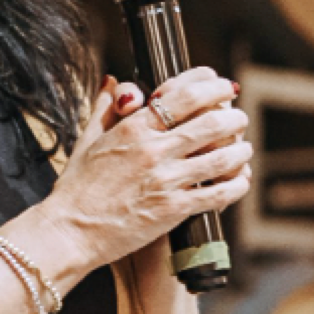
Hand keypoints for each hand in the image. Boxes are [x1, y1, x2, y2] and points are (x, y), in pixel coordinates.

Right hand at [45, 67, 251, 269]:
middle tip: (238, 116)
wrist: (70, 231)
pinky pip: (217, 193)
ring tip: (244, 148)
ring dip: (240, 150)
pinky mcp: (173, 210)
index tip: (219, 84)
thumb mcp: (86, 140)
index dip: (209, 84)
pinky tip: (240, 180)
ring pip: (221, 157)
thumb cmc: (76, 188)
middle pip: (210, 121)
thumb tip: (113, 81)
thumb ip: (104, 108)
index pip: (182, 94)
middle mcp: (152, 150)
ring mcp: (165, 180)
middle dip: (233, 115)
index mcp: (132, 128)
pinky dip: (236, 185)